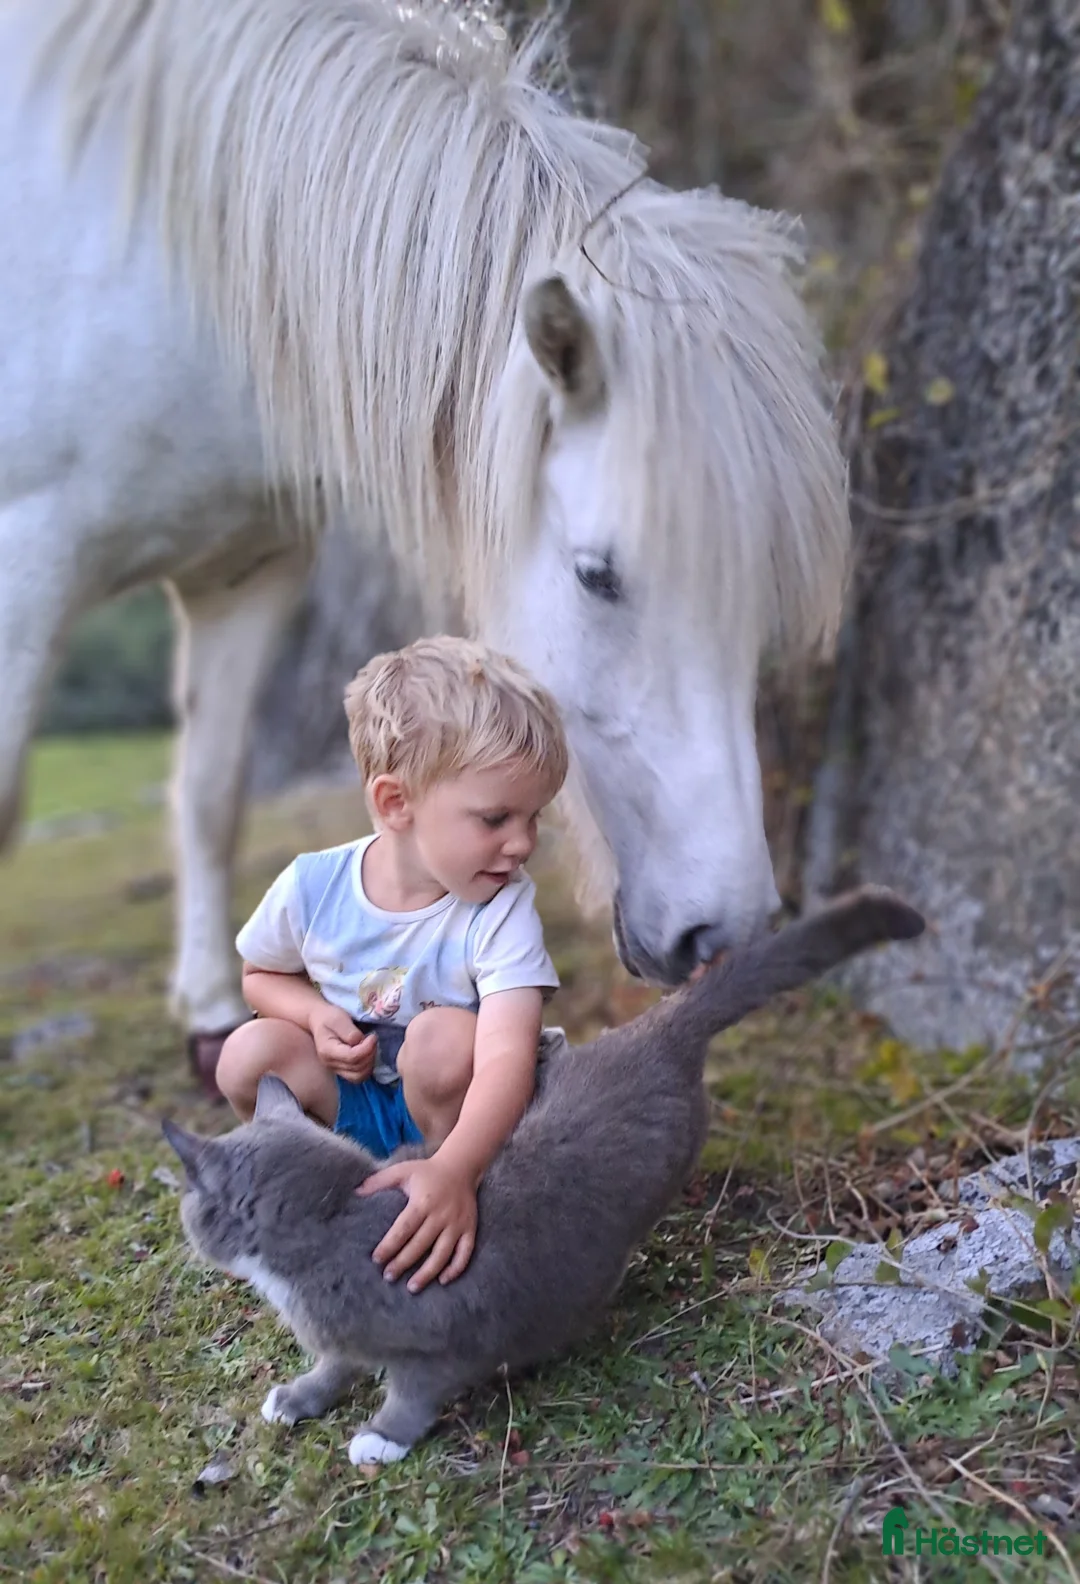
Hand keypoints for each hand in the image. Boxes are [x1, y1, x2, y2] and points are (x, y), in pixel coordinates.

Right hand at [308, 1003, 375, 1080]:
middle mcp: (330, 1063)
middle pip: (357, 1068)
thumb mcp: (339, 1018)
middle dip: (369, 1055)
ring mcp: (335, 1069)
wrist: (319, 1021)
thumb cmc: (329, 1017)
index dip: (367, 1048)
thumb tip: (361, 1042)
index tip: (373, 1036)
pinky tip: (367, 1054)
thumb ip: (350, 1032)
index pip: (351, 1057)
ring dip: (370, 1063)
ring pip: (358, 1076)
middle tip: (372, 1040)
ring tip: (370, 1047)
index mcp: (327, 1050)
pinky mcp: (341, 1070)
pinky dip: (366, 1067)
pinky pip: (358, 1076)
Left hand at [356, 1156, 477, 1292]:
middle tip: (388, 1277)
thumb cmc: (427, 1171)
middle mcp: (441, 1214)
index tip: (376, 1259)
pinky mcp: (470, 1228)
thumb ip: (379, 1180)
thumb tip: (355, 1191)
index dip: (390, 1245)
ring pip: (443, 1253)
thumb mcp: (403, 1170)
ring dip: (428, 1272)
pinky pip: (465, 1253)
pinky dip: (456, 1269)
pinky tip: (443, 1280)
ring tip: (412, 1287)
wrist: (461, 1166)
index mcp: (423, 1201)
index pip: (404, 1228)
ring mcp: (457, 1224)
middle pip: (421, 1244)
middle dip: (403, 1263)